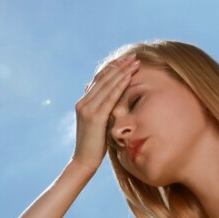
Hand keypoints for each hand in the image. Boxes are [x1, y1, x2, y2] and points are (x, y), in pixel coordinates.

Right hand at [71, 53, 139, 171]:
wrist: (84, 161)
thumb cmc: (93, 145)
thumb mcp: (96, 123)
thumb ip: (99, 110)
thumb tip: (104, 101)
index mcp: (83, 102)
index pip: (99, 79)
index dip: (112, 68)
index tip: (125, 60)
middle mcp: (83, 102)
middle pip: (103, 78)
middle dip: (119, 66)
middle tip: (133, 56)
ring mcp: (87, 109)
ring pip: (107, 85)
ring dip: (122, 72)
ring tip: (135, 63)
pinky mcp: (94, 117)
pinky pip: (110, 98)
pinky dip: (120, 86)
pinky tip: (129, 77)